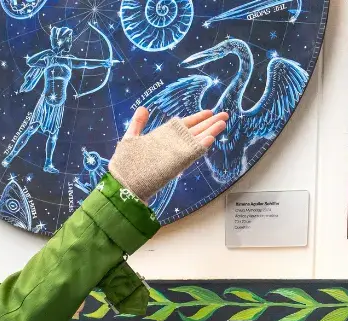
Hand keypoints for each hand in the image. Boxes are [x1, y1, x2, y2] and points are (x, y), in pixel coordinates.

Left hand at [107, 107, 228, 202]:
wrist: (122, 185)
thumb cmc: (124, 165)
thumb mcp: (130, 139)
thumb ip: (137, 124)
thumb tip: (143, 108)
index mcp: (162, 138)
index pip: (183, 125)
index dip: (196, 118)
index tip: (208, 111)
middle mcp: (171, 146)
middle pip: (194, 131)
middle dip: (209, 122)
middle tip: (225, 115)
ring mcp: (174, 155)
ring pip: (196, 141)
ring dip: (210, 131)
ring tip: (223, 122)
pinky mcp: (175, 164)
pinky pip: (191, 154)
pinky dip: (201, 146)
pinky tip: (211, 138)